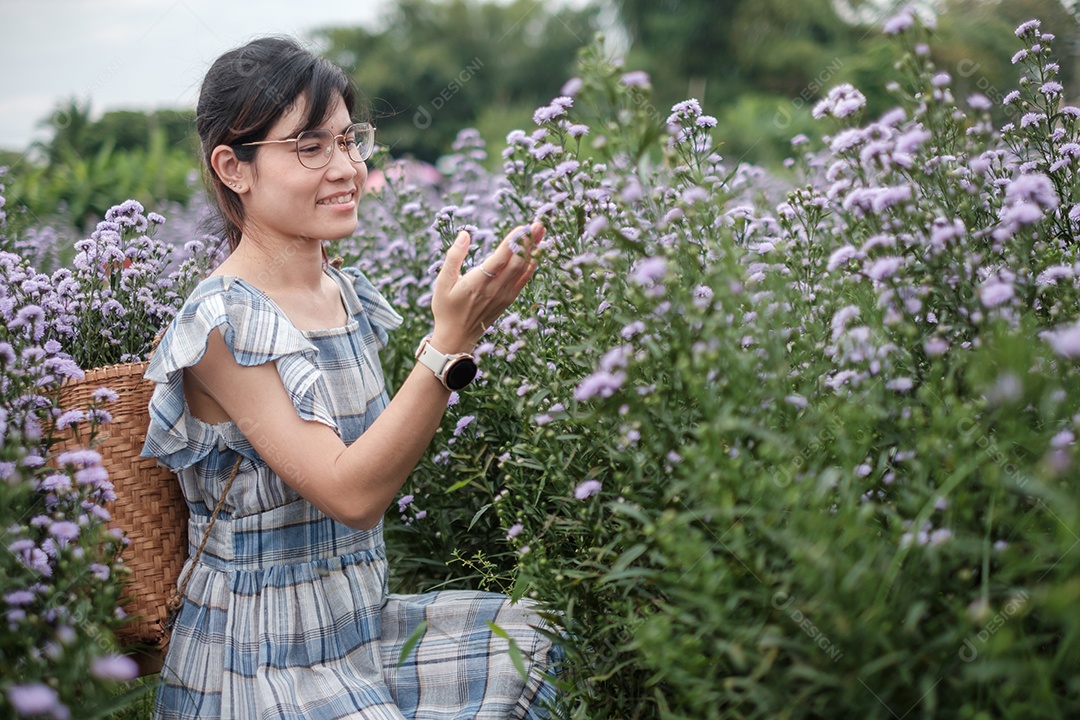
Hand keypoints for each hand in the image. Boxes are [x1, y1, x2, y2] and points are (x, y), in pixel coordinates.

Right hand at [429, 223, 542, 352]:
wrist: (456, 336)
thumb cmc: (446, 308)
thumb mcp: (442, 282)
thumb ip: (454, 257)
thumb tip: (464, 235)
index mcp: (478, 282)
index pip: (500, 258)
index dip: (513, 242)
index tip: (522, 227)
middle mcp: (495, 288)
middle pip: (517, 261)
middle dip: (529, 242)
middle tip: (539, 224)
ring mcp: (504, 295)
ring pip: (523, 269)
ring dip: (533, 250)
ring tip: (541, 233)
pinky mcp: (508, 300)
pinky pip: (523, 280)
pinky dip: (531, 266)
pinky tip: (537, 254)